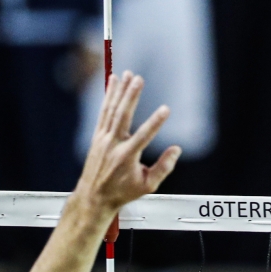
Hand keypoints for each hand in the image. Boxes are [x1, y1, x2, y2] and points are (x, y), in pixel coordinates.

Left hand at [74, 72, 178, 214]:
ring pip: (112, 110)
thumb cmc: (123, 192)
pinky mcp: (98, 136)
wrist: (93, 197)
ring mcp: (103, 139)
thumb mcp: (148, 186)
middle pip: (123, 116)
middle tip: (139, 79)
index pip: (143, 136)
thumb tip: (177, 149)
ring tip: (127, 74)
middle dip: (131, 96)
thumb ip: (164, 167)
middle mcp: (113, 145)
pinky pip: (104, 112)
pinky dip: (109, 97)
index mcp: (127, 157)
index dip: (156, 122)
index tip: (167, 109)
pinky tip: (113, 83)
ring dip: (120, 91)